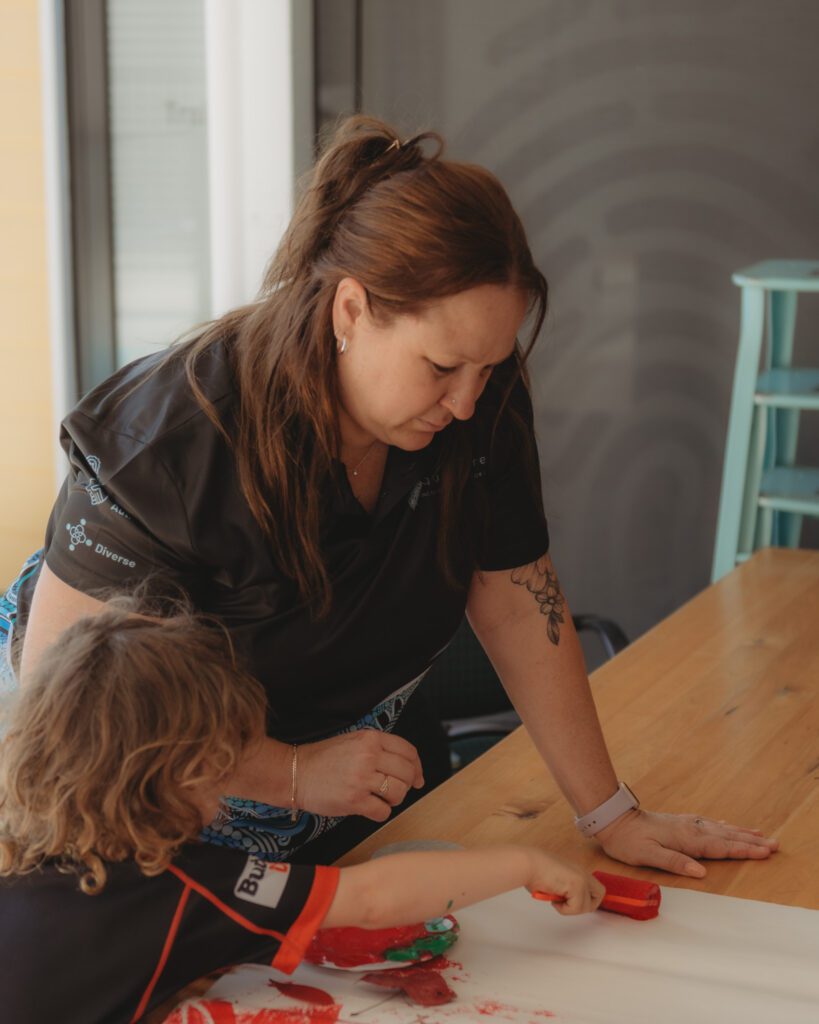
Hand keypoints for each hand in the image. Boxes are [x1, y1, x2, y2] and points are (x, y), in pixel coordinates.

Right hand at [297, 729, 424, 820]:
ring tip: (381, 798)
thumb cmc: (323, 758)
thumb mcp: (353, 740)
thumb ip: (379, 749)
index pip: (408, 752)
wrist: (296, 772)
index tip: (417, 778)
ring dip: (394, 800)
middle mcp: (369, 755)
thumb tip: (410, 768)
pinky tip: (370, 808)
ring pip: (399, 792)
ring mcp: (362, 778)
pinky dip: (381, 813)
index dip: (417, 767)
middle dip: (407, 785)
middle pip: (407, 773)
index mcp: (371, 738)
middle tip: (396, 790)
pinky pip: (383, 812)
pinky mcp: (354, 800)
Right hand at [525, 850, 604, 915]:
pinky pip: (576, 908)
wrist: (528, 864)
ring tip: (556, 899)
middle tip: (567, 904)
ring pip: (586, 906)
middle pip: (599, 895)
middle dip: (585, 905)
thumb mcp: (556, 879)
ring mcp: (581, 879)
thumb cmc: (534, 870)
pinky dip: (564, 909)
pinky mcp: (577, 886)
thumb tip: (567, 900)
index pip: (594, 887)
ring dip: (570, 909)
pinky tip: (554, 899)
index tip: (572, 902)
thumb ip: (566, 887)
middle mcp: (582, 873)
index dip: (587, 898)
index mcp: (577, 870)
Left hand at [596, 808, 778, 876]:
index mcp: (686, 839)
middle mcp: (690, 829)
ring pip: (720, 829)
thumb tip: (700, 871)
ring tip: (760, 834)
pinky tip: (727, 826)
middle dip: (750, 841)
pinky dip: (723, 826)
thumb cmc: (628, 841)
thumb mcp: (647, 855)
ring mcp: (685, 824)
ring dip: (740, 833)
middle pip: (726, 837)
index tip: (765, 852)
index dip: (744, 850)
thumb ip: (674, 862)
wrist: (614, 819)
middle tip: (774, 844)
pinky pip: (708, 824)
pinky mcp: (679, 823)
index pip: (721, 847)